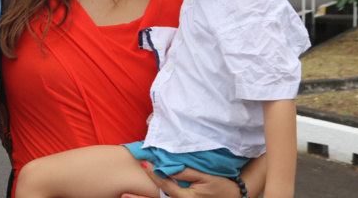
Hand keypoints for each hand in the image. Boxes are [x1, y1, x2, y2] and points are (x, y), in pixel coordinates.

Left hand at [123, 162, 242, 197]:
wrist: (235, 197)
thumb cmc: (222, 185)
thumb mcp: (206, 176)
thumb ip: (186, 173)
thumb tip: (167, 168)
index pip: (166, 185)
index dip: (154, 174)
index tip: (143, 163)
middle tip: (122, 194)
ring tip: (125, 196)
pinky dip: (156, 197)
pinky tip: (142, 196)